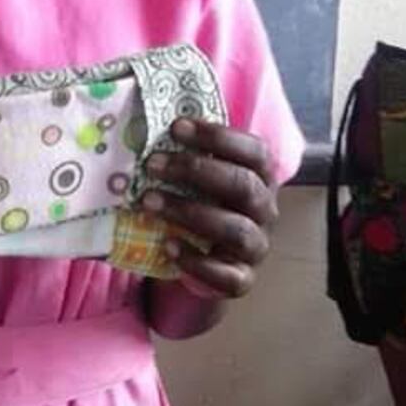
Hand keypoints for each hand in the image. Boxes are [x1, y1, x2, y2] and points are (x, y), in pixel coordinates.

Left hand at [142, 118, 278, 299]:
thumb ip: (186, 153)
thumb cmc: (202, 200)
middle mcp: (265, 209)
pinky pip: (229, 277)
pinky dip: (199, 263)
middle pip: (243, 185)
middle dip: (196, 171)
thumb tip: (140, 128)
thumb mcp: (200, 175)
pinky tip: (169, 246)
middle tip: (153, 164)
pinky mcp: (242, 278)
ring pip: (236, 230)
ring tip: (149, 202)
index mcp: (260, 176)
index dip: (218, 137)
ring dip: (190, 213)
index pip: (254, 150)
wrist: (211, 255)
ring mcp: (256, 246)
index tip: (176, 127)